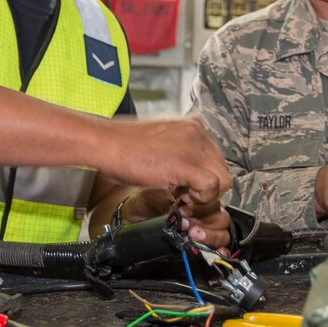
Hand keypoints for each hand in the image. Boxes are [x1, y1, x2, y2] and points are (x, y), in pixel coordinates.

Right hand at [96, 117, 230, 205]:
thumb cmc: (123, 146)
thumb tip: (190, 174)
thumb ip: (180, 154)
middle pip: (222, 169)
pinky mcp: (185, 163)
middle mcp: (197, 133)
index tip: (187, 188)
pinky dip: (200, 199)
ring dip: (204, 196)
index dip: (204, 178)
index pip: (215, 158)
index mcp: (192, 127)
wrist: (105, 143)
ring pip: (223, 179)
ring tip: (181, 198)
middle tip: (184, 197)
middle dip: (207, 189)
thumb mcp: (161, 145)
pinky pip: (211, 186)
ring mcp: (192, 146)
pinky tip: (180, 199)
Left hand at [120, 187, 231, 251]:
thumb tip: (187, 205)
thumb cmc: (145, 201)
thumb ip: (176, 197)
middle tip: (187, 222)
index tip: (186, 202)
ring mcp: (201, 229)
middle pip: (221, 218)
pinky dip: (219, 251)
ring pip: (222, 233)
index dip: (204, 202)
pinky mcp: (196, 245)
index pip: (216, 200)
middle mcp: (202, 213)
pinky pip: (217, 249)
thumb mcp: (159, 192)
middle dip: (205, 219)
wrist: (131, 215)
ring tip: (192, 234)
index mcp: (197, 197)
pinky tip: (215, 252)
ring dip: (210, 235)